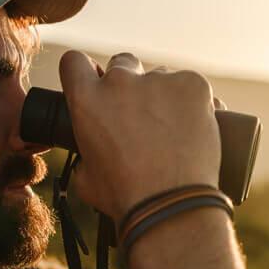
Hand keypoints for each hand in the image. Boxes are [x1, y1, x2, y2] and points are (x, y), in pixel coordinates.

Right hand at [58, 51, 220, 220]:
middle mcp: (120, 82)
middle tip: (142, 117)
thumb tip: (89, 153)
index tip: (96, 84)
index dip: (84, 72)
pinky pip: (191, 85)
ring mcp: (159, 79)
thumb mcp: (85, 178)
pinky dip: (193, 102)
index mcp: (86, 101)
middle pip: (123, 64)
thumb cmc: (125, 198)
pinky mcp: (193, 84)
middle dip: (130, 85)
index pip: (74, 62)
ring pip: (160, 77)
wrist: (170, 206)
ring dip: (164, 97)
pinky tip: (193, 128)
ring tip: (173, 132)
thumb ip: (83, 153)